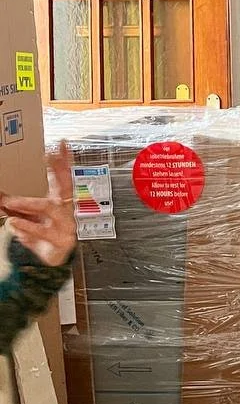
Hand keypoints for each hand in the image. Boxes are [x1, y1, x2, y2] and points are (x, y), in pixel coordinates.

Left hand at [0, 142, 75, 267]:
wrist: (51, 258)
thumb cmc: (43, 233)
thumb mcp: (27, 214)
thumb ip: (13, 202)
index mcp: (60, 200)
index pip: (64, 176)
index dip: (63, 160)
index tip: (59, 145)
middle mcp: (66, 211)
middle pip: (65, 187)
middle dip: (59, 171)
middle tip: (50, 157)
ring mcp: (65, 225)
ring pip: (49, 209)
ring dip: (28, 203)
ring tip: (9, 203)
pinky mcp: (61, 241)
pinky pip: (43, 231)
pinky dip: (27, 227)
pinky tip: (14, 224)